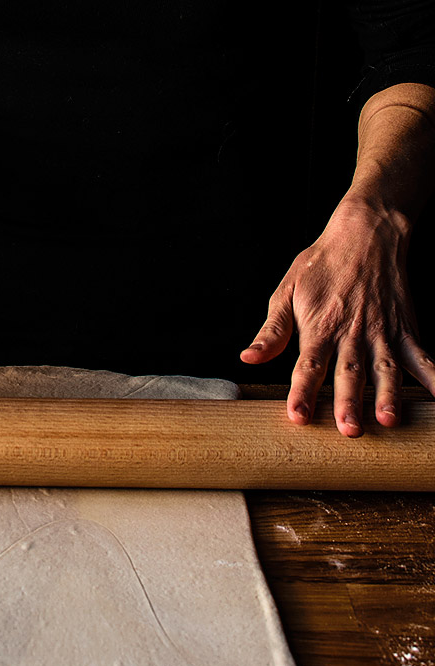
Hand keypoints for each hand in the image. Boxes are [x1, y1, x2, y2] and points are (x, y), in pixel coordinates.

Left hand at [240, 196, 434, 435]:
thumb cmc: (321, 266)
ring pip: (386, 369)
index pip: (308, 365)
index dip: (302, 392)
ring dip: (388, 395)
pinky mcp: (406, 330)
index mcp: (320, 326)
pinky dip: (433, 378)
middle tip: (349, 430)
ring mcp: (382, 333)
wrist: (365, 235)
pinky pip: (422, 358)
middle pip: (349, 372)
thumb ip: (272, 330)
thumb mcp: (287, 291)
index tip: (298, 417)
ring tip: (390, 420)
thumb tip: (249, 358)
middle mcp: (351, 333)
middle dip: (349, 402)